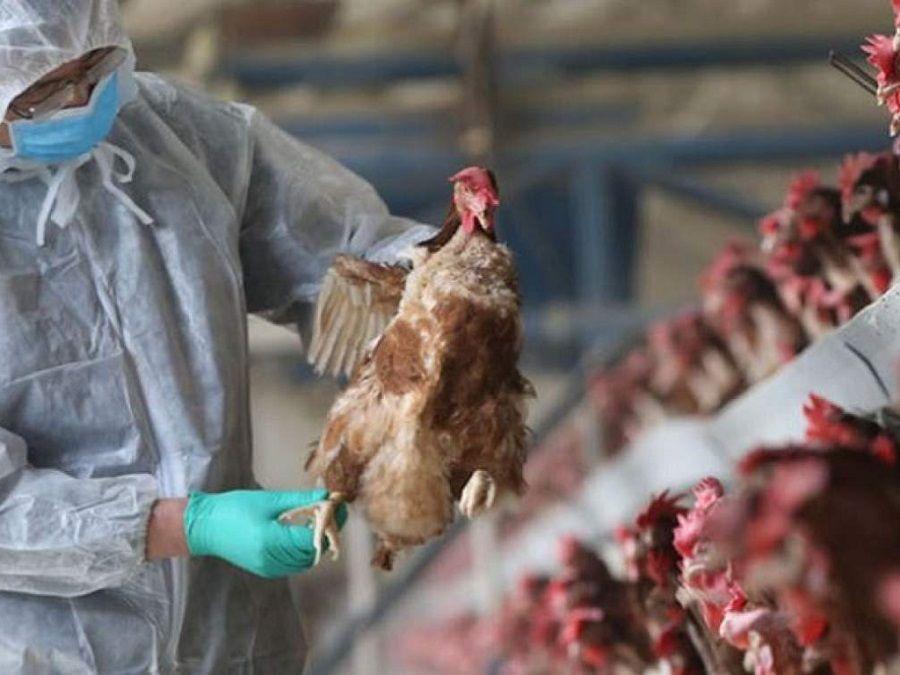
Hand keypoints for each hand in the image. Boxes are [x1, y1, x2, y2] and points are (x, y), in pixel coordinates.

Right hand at [183, 489, 346, 578]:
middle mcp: (272, 560)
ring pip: (306, 559)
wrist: (204, 527)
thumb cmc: (233, 508)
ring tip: (317, 519)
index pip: (313, 537)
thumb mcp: (269, 500)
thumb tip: (327, 498)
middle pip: (313, 551)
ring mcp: (269, 568)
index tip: (339, 506)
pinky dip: (303, 549)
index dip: (331, 522)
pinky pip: (294, 563)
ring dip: (316, 541)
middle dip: (327, 531)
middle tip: (332, 511)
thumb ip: (301, 501)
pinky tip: (301, 531)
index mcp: (271, 541)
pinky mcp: (266, 570)